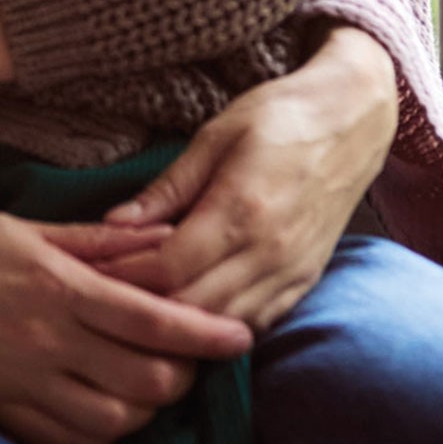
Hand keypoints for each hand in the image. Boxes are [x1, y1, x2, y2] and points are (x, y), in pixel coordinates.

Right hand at [0, 165, 251, 443]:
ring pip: (114, 420)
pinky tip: (103, 407)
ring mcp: (18, 383)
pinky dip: (100, 430)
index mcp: (53, 286)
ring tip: (147, 380)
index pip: (153, 321)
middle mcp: (42, 341)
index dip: (205, 335)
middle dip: (181, 374)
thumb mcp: (20, 226)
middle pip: (146, 381)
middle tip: (187, 355)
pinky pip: (68, 440)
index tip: (239, 337)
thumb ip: (94, 243)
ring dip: (143, 406)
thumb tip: (158, 242)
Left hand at [97, 24, 398, 329]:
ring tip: (138, 312)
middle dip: (144, 310)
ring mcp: (293, 273)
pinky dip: (218, 327)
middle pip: (194, 308)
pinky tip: (189, 316)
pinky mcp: (306, 283)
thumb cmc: (279, 115)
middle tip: (102, 299)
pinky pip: (256, 324)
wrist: (354, 120)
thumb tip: (114, 225)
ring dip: (180, 327)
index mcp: (242, 210)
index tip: (89, 272)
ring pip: (224, 328)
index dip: (125, 276)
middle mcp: (271, 252)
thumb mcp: (215, 135)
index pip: (170, 268)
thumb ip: (168, 187)